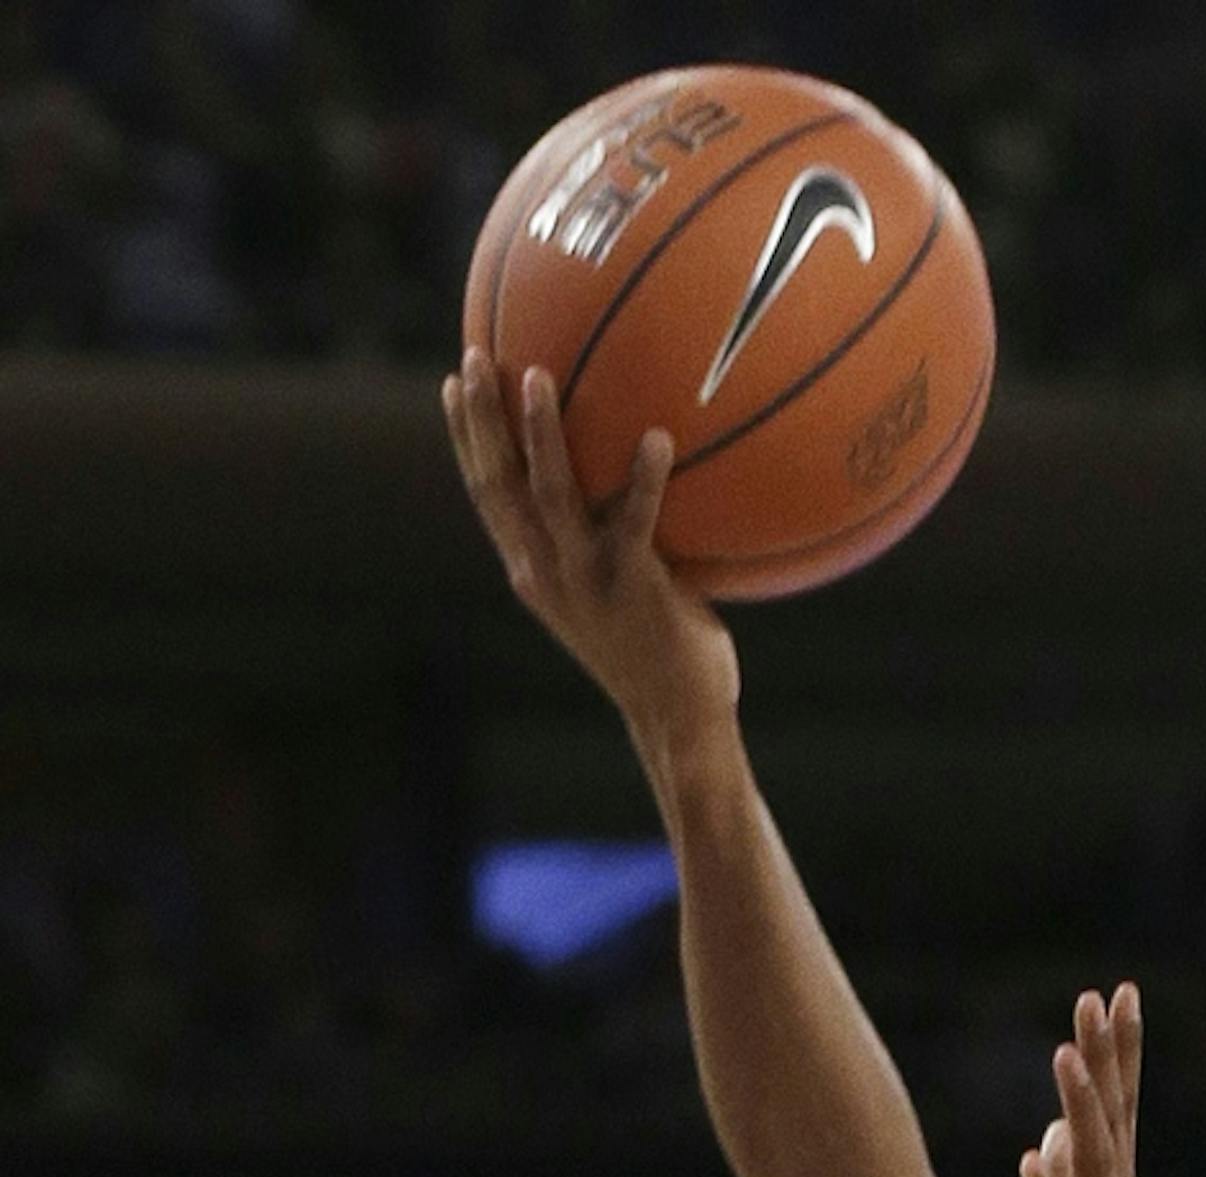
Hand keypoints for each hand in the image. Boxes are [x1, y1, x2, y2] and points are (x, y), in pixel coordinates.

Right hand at [442, 354, 741, 765]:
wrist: (678, 720)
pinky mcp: (631, 587)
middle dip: (481, 419)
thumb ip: (604, 538)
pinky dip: (646, 477)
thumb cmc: (658, 650)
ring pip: (548, 495)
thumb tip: (626, 472)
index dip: (466, 438)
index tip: (454, 381)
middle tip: (473, 355)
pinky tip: (658, 435)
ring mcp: (584, 581)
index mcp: (532, 571)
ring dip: (538, 433)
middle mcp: (545, 573)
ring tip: (535, 374)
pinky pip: (636, 521)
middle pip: (498, 483)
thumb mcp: (613, 591)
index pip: (486, 494)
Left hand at [1020, 984, 1205, 1176]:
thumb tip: (1051, 1138)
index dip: (1121, 1054)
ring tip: (1067, 1055)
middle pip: (1113, 1122)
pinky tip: (1032, 1160)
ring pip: (1093, 1166)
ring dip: (1081, 1110)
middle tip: (1100, 996)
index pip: (1122, 1114)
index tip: (1119, 995)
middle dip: (1107, 1058)